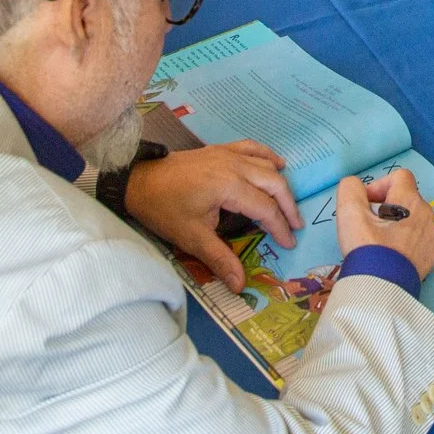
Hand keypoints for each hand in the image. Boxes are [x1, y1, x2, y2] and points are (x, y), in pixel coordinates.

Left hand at [124, 141, 301, 284]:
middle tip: (295, 227)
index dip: (280, 227)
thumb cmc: (164, 209)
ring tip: (288, 205)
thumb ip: (220, 259)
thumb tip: (241, 285)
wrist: (138, 181)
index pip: (265, 208)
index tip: (288, 244)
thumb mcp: (191, 237)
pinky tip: (277, 164)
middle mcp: (235, 166)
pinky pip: (253, 148)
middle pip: (274, 183)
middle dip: (289, 206)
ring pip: (267, 165)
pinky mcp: (220, 149)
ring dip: (281, 184)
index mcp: (229, 186)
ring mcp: (228, 154)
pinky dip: (268, 156)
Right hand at [335, 168, 433, 279]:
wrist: (382, 289)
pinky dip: (406, 241)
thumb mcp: (350, 214)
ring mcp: (433, 237)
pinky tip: (392, 255)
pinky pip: (419, 238)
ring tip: (379, 242)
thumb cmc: (367, 249)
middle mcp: (427, 215)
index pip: (399, 176)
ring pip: (413, 219)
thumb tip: (355, 185)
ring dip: (396, 224)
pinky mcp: (433, 255)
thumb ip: (350, 189)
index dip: (378, 185)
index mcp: (410, 201)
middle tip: (368, 225)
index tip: (366, 205)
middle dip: (386, 206)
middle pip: (406, 198)